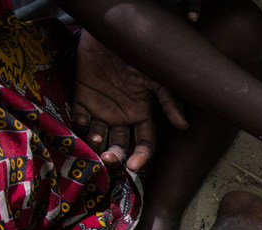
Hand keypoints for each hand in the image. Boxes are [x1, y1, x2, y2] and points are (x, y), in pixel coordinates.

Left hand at [74, 30, 187, 170]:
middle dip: (116, 156)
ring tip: (96, 141)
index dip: (141, 156)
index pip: (144, 143)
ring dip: (97, 144)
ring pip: (100, 136)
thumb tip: (183, 126)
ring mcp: (102, 108)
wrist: (111, 30)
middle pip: (121, 145)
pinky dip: (79, 127)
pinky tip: (81, 126)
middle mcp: (122, 115)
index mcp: (142, 113)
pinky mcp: (83, 97)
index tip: (135, 166)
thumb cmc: (138, 53)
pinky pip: (79, 118)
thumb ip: (169, 101)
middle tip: (110, 158)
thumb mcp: (158, 77)